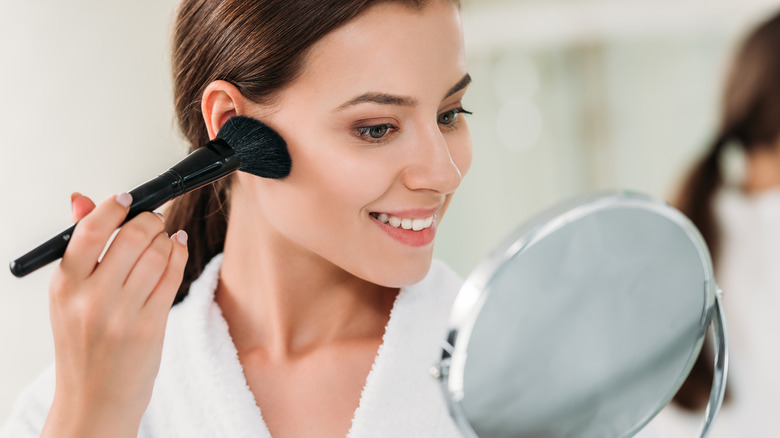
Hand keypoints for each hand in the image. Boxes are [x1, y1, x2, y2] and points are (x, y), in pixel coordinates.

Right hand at [41, 193, 188, 437]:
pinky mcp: (151, 326)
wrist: (94, 400)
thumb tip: (82, 200)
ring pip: (157, 253)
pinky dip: (180, 255)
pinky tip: (178, 249)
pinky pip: (172, 276)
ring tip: (166, 238)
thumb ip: (80, 248)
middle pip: (132, 237)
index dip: (113, 206)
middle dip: (150, 220)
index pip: (90, 230)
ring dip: (167, 238)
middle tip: (154, 219)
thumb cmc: (83, 349)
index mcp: (64, 286)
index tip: (127, 197)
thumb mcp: (68, 298)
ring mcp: (122, 313)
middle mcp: (91, 298)